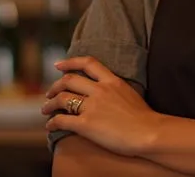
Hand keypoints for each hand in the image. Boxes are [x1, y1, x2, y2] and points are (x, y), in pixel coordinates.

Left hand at [43, 56, 158, 156]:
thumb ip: (116, 90)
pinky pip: (62, 120)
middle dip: (55, 86)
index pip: (88, 63)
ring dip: (50, 104)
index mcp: (112, 81)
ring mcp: (92, 106)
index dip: (70, 62)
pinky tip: (50, 126)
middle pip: (69, 80)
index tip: (59, 65)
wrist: (149, 132)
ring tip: (45, 109)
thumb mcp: (131, 94)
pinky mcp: (86, 124)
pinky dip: (53, 122)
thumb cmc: (145, 118)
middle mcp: (100, 90)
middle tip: (50, 93)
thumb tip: (109, 94)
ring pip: (62, 99)